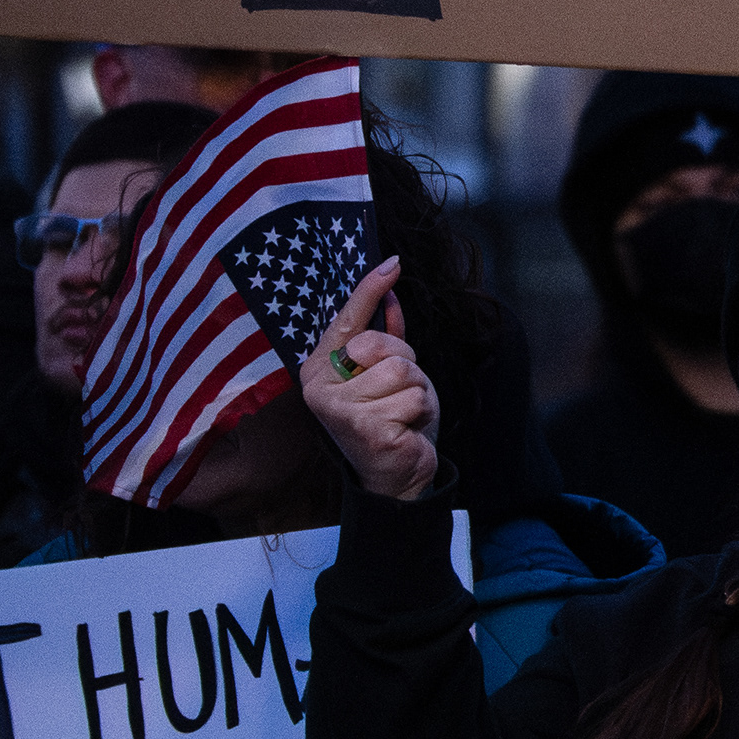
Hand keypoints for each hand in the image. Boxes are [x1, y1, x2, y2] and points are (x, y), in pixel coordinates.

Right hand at [303, 260, 440, 503]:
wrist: (395, 476)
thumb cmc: (389, 420)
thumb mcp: (386, 373)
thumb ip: (384, 335)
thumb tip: (390, 291)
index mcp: (318, 369)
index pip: (347, 320)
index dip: (369, 290)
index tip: (392, 263)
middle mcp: (319, 389)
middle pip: (384, 346)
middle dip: (406, 365)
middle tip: (398, 394)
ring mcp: (340, 410)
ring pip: (404, 372)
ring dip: (417, 392)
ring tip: (403, 413)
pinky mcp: (366, 428)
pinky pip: (415, 398)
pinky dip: (421, 414)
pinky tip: (406, 430)